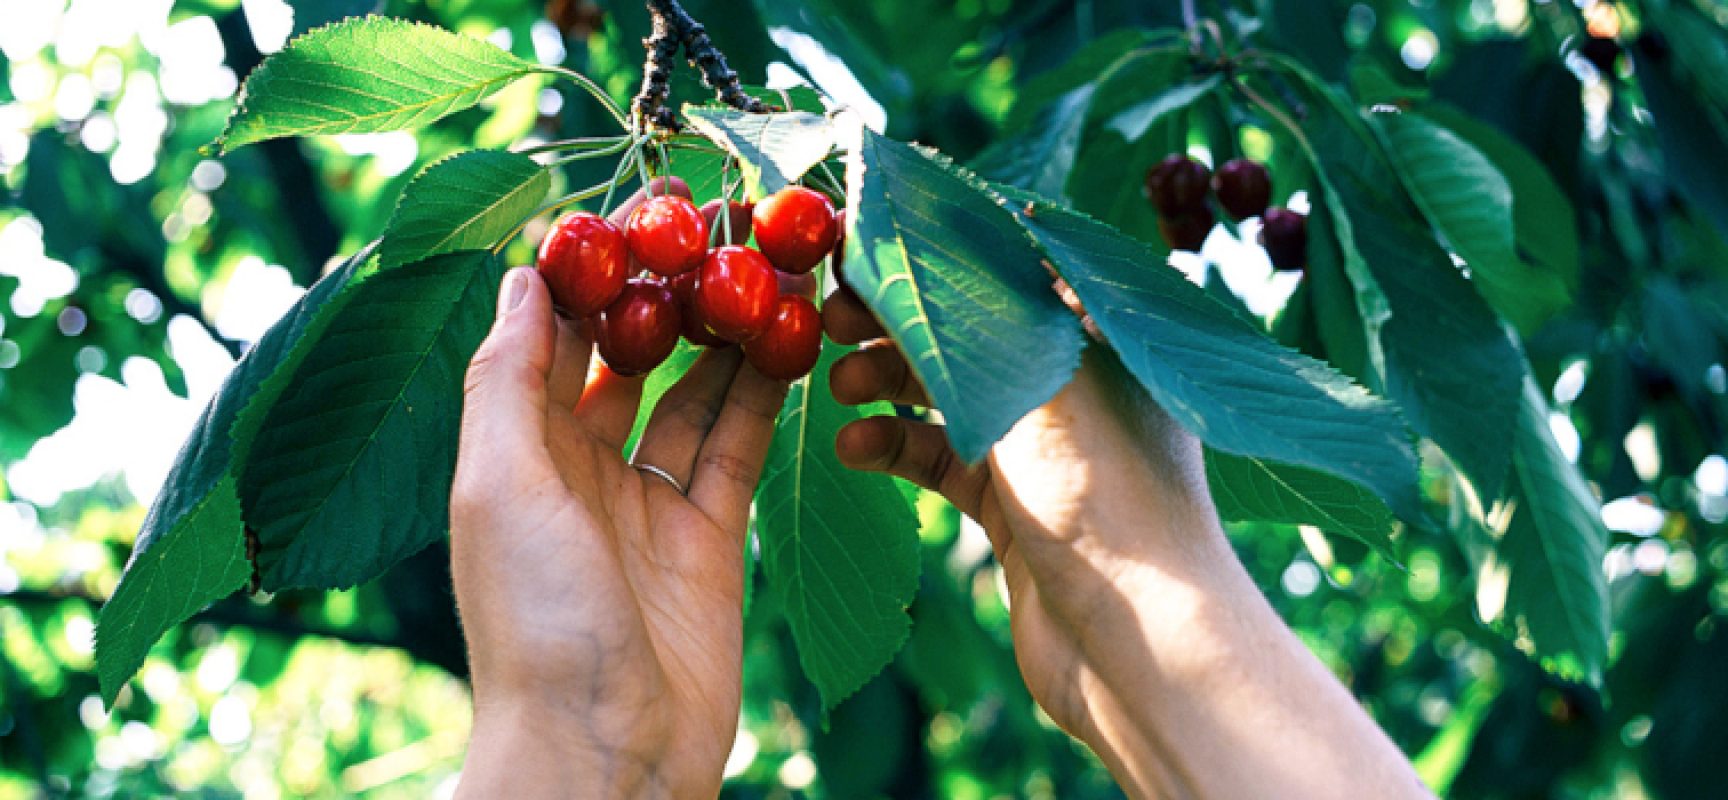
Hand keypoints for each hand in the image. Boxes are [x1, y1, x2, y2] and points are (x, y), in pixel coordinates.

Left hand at [451, 182, 787, 797]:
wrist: (607, 754)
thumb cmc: (535, 623)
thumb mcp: (499, 486)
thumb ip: (509, 379)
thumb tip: (520, 275)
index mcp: (517, 453)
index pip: (551, 337)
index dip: (586, 272)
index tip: (629, 211)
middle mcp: (580, 469)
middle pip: (627, 357)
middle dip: (663, 293)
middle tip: (712, 225)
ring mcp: (648, 503)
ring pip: (690, 394)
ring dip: (722, 333)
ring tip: (764, 264)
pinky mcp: (711, 536)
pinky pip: (738, 446)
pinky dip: (763, 393)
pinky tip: (788, 336)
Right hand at [825, 287, 1430, 798]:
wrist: (1136, 643)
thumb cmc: (1107, 496)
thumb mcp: (1045, 380)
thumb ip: (985, 308)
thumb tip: (930, 226)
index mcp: (1104, 336)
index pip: (1007, 268)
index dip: (934, 256)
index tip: (862, 248)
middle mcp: (1078, 384)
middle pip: (971, 330)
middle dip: (898, 321)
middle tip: (831, 315)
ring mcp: (1047, 449)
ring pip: (949, 394)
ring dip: (888, 384)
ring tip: (836, 385)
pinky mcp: (1017, 507)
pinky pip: (942, 459)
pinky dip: (896, 447)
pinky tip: (852, 448)